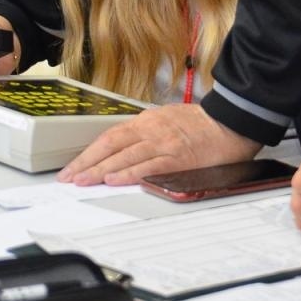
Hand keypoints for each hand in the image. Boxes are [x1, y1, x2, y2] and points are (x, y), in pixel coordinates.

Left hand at [56, 104, 260, 185]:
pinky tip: (115, 179)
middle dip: (87, 162)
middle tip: (69, 177)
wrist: (232, 122)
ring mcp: (163, 143)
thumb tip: (125, 150)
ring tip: (83, 180)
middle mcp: (150, 130)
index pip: (109, 137)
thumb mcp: (167, 121)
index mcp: (146, 122)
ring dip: (100, 169)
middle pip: (111, 145)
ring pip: (124, 155)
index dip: (88, 152)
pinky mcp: (177, 157)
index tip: (74, 166)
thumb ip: (146, 134)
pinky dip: (129, 172)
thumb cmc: (202, 124)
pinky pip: (148, 165)